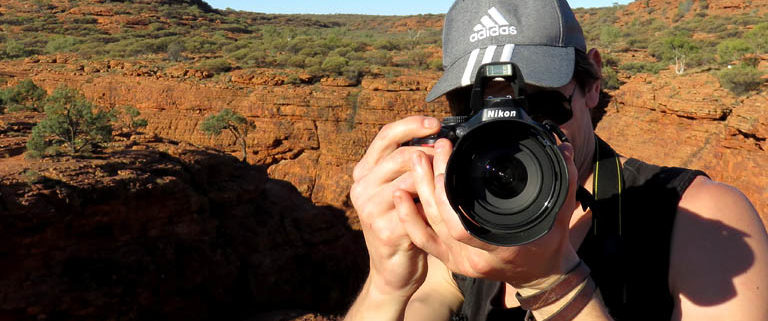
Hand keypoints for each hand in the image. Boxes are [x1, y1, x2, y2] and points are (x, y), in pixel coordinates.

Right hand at [350, 116, 441, 296]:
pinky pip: (418, 209)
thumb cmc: (401, 223)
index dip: (412, 125)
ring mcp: (370, 209)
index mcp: (364, 172)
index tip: (437, 123)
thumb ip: (407, 165)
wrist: (392, 269)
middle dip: (431, 155)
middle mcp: (362, 187)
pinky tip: (444, 207)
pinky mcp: (385, 229)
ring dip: (435, 180)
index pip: (386, 136)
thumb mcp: (398, 189)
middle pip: (402, 156)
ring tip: (447, 184)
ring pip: (411, 181)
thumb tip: (437, 137)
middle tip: (449, 159)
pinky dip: (435, 206)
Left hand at [394, 138, 580, 288]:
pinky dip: (408, 216)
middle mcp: (474, 257)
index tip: (447, 159)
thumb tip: (561, 148)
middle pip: (440, 220)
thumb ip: (563, 180)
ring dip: (418, 191)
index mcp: (501, 247)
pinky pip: (422, 239)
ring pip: (428, 226)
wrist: (539, 274)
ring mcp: (458, 259)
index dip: (446, 195)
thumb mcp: (560, 212)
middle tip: (431, 149)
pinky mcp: (448, 258)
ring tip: (416, 159)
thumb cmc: (549, 243)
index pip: (462, 226)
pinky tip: (400, 193)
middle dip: (431, 180)